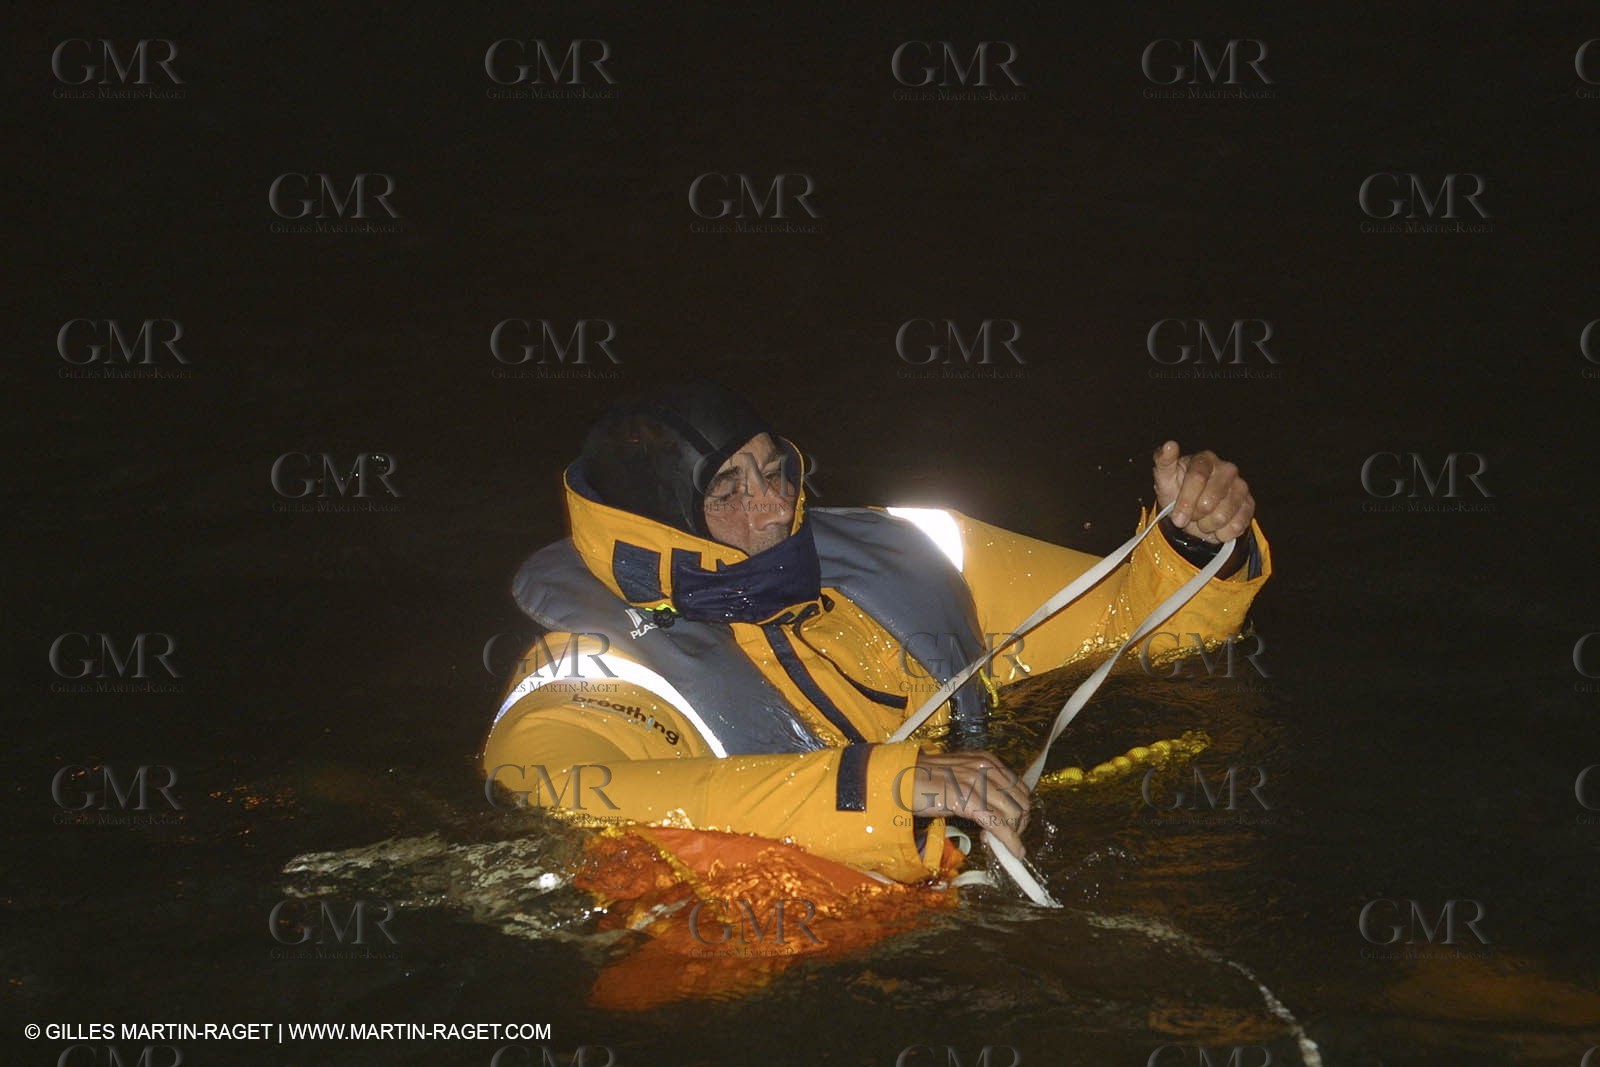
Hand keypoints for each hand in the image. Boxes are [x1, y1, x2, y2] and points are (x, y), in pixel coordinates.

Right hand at [910, 751, 1030, 856]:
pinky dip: (1010, 840)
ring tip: (994, 843)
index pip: (1018, 787)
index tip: (1008, 824)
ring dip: (1012, 833)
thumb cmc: (922, 780)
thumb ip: (977, 786)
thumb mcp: (957, 776)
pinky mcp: (968, 800)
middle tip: (1003, 836)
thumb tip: (992, 809)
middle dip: (1019, 823)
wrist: (898, 780)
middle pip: (1021, 800)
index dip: (1019, 809)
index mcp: (985, 761)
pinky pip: (998, 824)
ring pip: (1013, 813)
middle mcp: (985, 768)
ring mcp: (977, 783)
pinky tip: (1014, 851)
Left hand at [1152, 441, 1254, 543]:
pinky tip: (1216, 526)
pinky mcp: (1249, 504)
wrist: (1194, 514)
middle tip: (1189, 516)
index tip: (1177, 519)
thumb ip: (1164, 461)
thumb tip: (1169, 445)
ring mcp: (1241, 486)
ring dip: (1207, 525)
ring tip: (1202, 520)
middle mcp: (1226, 469)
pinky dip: (1221, 533)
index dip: (1186, 501)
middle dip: (1195, 515)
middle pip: (1209, 500)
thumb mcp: (1165, 479)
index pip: (1197, 477)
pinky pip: (1236, 525)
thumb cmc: (1178, 491)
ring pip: (1222, 515)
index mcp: (1205, 459)